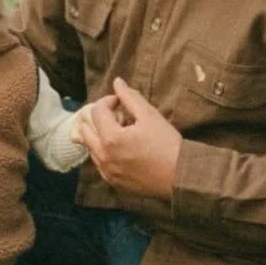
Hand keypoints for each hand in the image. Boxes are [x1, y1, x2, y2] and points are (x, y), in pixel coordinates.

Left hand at [78, 77, 180, 201]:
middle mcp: (104, 157)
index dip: (108, 101)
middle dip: (98, 118)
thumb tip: (117, 82)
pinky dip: (105, 152)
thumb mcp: (149, 115)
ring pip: (90, 147)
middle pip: (84, 130)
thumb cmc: (167, 144)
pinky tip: (122, 149)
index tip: (121, 102)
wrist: (181, 175)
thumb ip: (130, 97)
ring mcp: (107, 172)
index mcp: (111, 138)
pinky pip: (99, 163)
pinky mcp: (113, 182)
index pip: (97, 111)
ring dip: (100, 135)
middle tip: (117, 117)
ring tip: (122, 133)